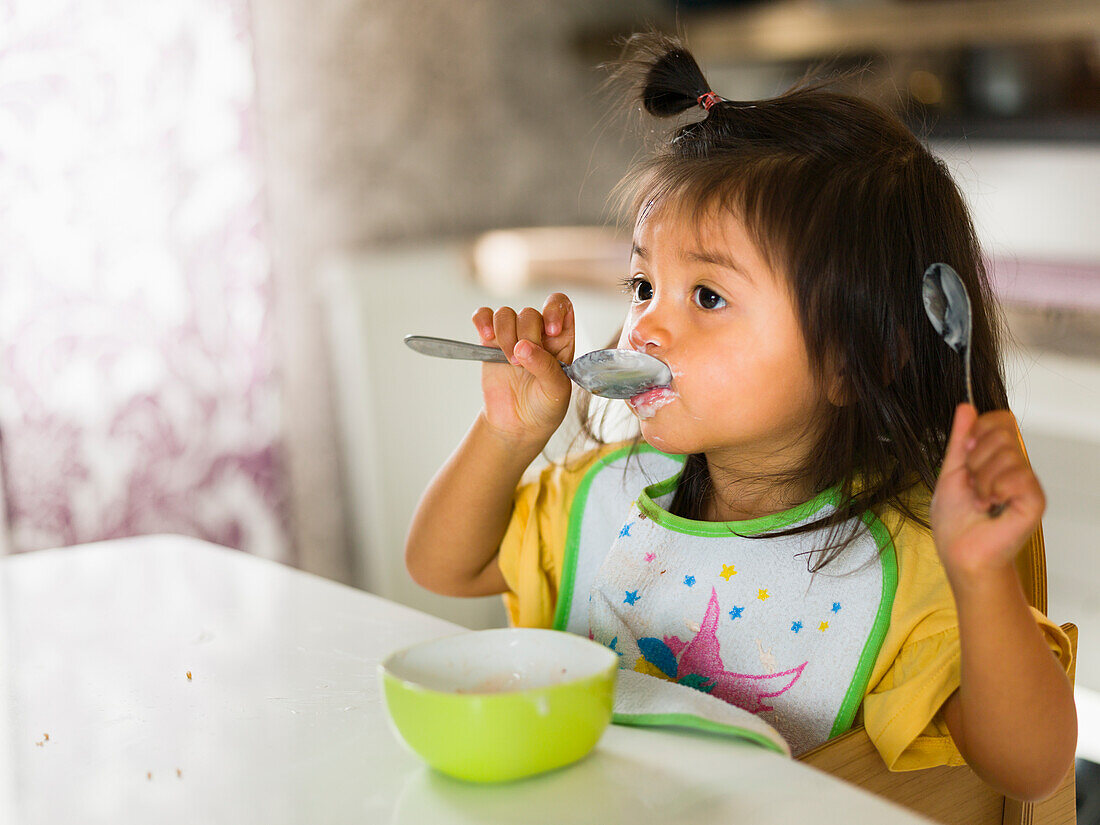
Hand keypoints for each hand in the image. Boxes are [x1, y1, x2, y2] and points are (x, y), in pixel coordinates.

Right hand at [471, 293, 574, 445]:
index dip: (555, 310)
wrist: (518, 425)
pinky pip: (484, 317)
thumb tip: (523, 346)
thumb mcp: (556, 391)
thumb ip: (545, 366)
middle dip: (525, 335)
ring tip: (509, 361)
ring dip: (505, 335)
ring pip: (506, 314)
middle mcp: (538, 333)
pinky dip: (483, 320)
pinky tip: (486, 336)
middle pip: (529, 313)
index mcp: (561, 339)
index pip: (561, 306)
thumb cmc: (545, 407)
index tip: (550, 331)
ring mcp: (513, 336)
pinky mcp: (490, 342)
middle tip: (521, 363)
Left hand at [931, 403, 1045, 584]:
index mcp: (996, 459)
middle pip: (1003, 432)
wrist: (960, 552)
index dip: (979, 430)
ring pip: (1007, 454)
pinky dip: (996, 489)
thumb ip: (959, 439)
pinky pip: (1019, 476)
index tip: (965, 452)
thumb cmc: (955, 522)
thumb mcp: (950, 471)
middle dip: (976, 458)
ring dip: (982, 479)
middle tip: (973, 483)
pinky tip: (992, 506)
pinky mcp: (1034, 500)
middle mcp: (1015, 468)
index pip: (1001, 420)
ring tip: (980, 500)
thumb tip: (966, 407)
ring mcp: (1026, 483)